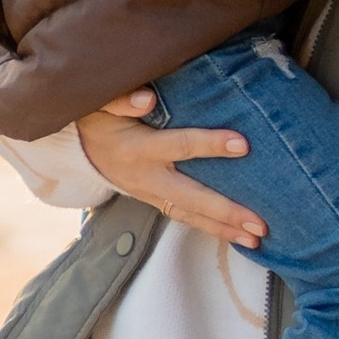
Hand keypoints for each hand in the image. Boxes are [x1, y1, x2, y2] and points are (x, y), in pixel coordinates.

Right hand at [75, 89, 266, 248]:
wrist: (78, 147)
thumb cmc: (98, 117)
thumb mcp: (102, 102)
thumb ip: (120, 99)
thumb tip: (146, 99)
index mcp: (138, 148)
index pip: (179, 146)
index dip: (210, 145)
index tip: (243, 145)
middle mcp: (146, 177)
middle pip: (191, 198)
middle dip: (226, 212)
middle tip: (260, 225)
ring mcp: (150, 194)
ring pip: (190, 215)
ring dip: (223, 229)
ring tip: (256, 240)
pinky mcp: (154, 202)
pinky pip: (185, 218)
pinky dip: (210, 228)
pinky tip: (236, 236)